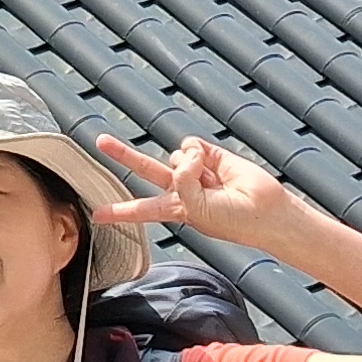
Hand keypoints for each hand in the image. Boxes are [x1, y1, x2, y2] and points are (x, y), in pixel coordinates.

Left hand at [88, 131, 304, 253]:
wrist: (265, 211)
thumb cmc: (231, 220)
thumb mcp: (195, 209)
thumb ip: (182, 180)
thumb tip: (184, 153)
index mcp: (175, 210)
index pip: (140, 210)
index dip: (118, 212)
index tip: (96, 215)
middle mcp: (181, 189)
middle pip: (145, 169)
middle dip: (123, 154)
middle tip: (101, 141)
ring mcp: (196, 170)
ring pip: (174, 155)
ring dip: (187, 166)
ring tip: (208, 182)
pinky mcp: (211, 155)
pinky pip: (191, 145)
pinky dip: (197, 154)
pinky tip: (210, 166)